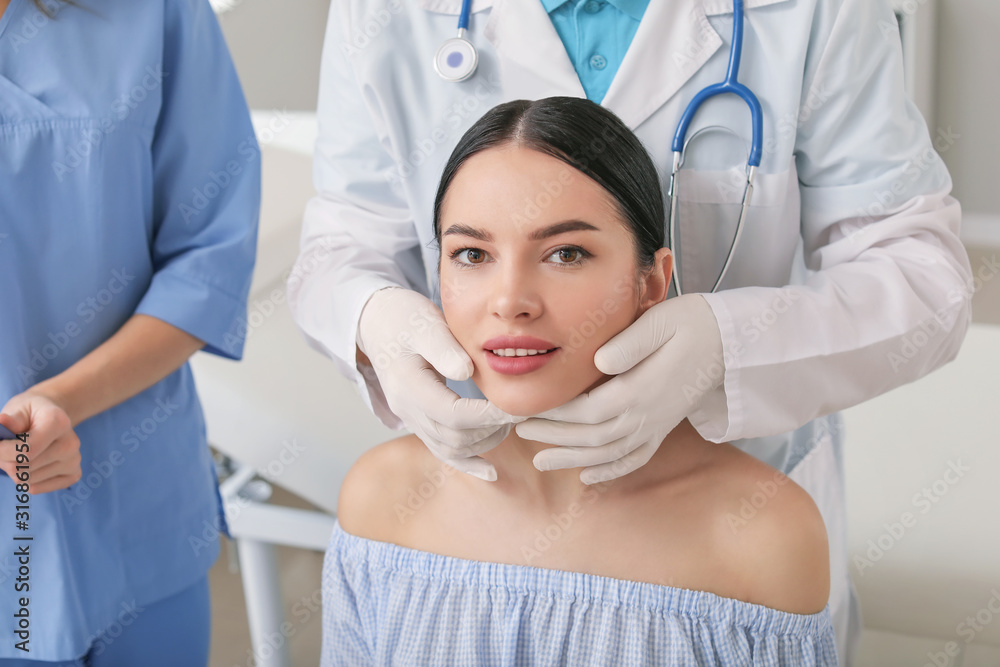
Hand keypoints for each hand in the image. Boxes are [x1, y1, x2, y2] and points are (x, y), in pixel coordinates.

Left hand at [0, 390, 82, 493]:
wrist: (53, 417)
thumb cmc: (31, 414)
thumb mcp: (19, 408)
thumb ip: (10, 419)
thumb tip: (2, 421)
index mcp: (59, 423)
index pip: (25, 451)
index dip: (2, 452)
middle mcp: (71, 444)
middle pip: (23, 468)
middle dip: (6, 461)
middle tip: (6, 449)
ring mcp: (74, 461)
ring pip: (27, 480)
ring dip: (15, 470)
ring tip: (19, 455)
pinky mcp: (73, 475)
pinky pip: (36, 488)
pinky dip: (25, 480)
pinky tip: (30, 465)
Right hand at [357, 287, 521, 480]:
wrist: (379, 324)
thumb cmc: (405, 318)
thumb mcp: (425, 324)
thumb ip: (444, 348)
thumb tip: (467, 372)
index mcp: (408, 386)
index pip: (453, 414)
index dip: (489, 415)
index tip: (517, 406)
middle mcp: (407, 410)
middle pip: (455, 437)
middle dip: (493, 428)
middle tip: (522, 411)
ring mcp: (412, 419)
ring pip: (451, 449)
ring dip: (486, 442)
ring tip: (510, 422)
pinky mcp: (420, 422)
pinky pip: (442, 451)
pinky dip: (468, 464)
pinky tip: (492, 473)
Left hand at [515, 294, 723, 484]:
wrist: (730, 341)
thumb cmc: (692, 324)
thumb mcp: (660, 322)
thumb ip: (630, 342)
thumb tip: (599, 360)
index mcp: (639, 389)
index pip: (587, 410)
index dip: (555, 414)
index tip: (529, 409)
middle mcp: (646, 415)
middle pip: (591, 437)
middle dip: (553, 436)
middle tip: (520, 430)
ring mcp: (656, 425)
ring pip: (608, 454)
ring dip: (573, 459)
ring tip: (540, 461)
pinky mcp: (663, 427)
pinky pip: (635, 458)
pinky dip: (611, 471)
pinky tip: (588, 476)